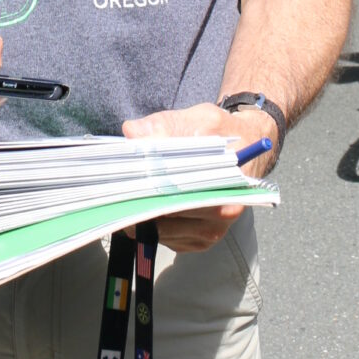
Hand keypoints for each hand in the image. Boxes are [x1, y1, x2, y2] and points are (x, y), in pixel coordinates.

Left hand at [122, 101, 272, 253]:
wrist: (244, 148)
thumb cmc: (223, 132)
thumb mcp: (199, 118)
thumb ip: (165, 125)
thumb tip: (133, 133)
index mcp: (227, 189)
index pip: (178, 196)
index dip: (147, 187)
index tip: (123, 180)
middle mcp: (222, 216)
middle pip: (168, 217)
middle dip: (140, 201)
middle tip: (114, 188)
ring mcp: (211, 232)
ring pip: (162, 232)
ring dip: (142, 214)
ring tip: (125, 192)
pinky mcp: (198, 241)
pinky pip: (166, 238)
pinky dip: (151, 223)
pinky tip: (144, 203)